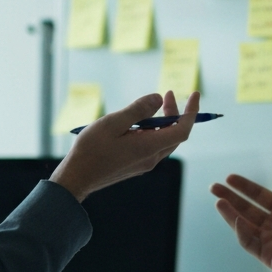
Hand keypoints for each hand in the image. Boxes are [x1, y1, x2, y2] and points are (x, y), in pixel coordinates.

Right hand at [50, 90, 198, 201]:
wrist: (77, 177)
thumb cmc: (91, 149)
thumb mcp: (113, 123)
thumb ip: (138, 110)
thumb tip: (158, 98)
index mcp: (149, 147)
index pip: (182, 129)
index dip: (191, 111)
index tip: (194, 94)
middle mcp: (151, 158)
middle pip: (175, 134)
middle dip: (176, 113)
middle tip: (167, 95)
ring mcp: (144, 164)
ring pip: (164, 141)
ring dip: (164, 122)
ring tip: (151, 106)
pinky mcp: (136, 166)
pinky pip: (153, 146)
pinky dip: (154, 131)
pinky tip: (138, 123)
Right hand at [210, 158, 271, 271]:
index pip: (260, 197)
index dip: (245, 187)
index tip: (230, 178)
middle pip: (247, 209)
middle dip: (230, 197)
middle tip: (214, 187)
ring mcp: (270, 241)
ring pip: (244, 224)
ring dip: (230, 213)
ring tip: (218, 201)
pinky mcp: (268, 256)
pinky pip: (249, 243)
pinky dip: (241, 232)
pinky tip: (236, 220)